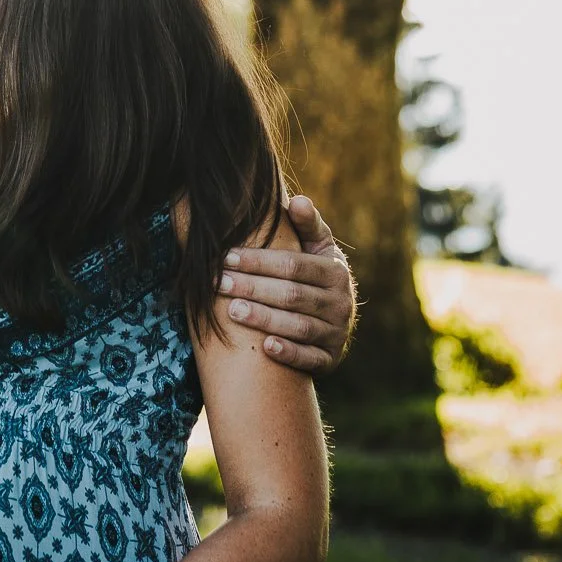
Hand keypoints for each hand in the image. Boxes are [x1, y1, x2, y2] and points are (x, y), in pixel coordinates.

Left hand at [220, 195, 356, 374]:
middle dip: (253, 288)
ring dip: (264, 319)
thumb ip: (307, 224)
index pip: (293, 265)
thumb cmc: (315, 272)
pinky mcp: (331, 360)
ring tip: (232, 311)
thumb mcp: (318, 246)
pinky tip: (265, 347)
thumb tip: (297, 201)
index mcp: (335, 271)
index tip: (227, 257)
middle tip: (219, 283)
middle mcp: (341, 303)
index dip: (258, 261)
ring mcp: (337, 333)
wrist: (337, 316)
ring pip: (299, 327)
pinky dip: (289, 353)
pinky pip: (311, 359)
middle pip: (292, 295)